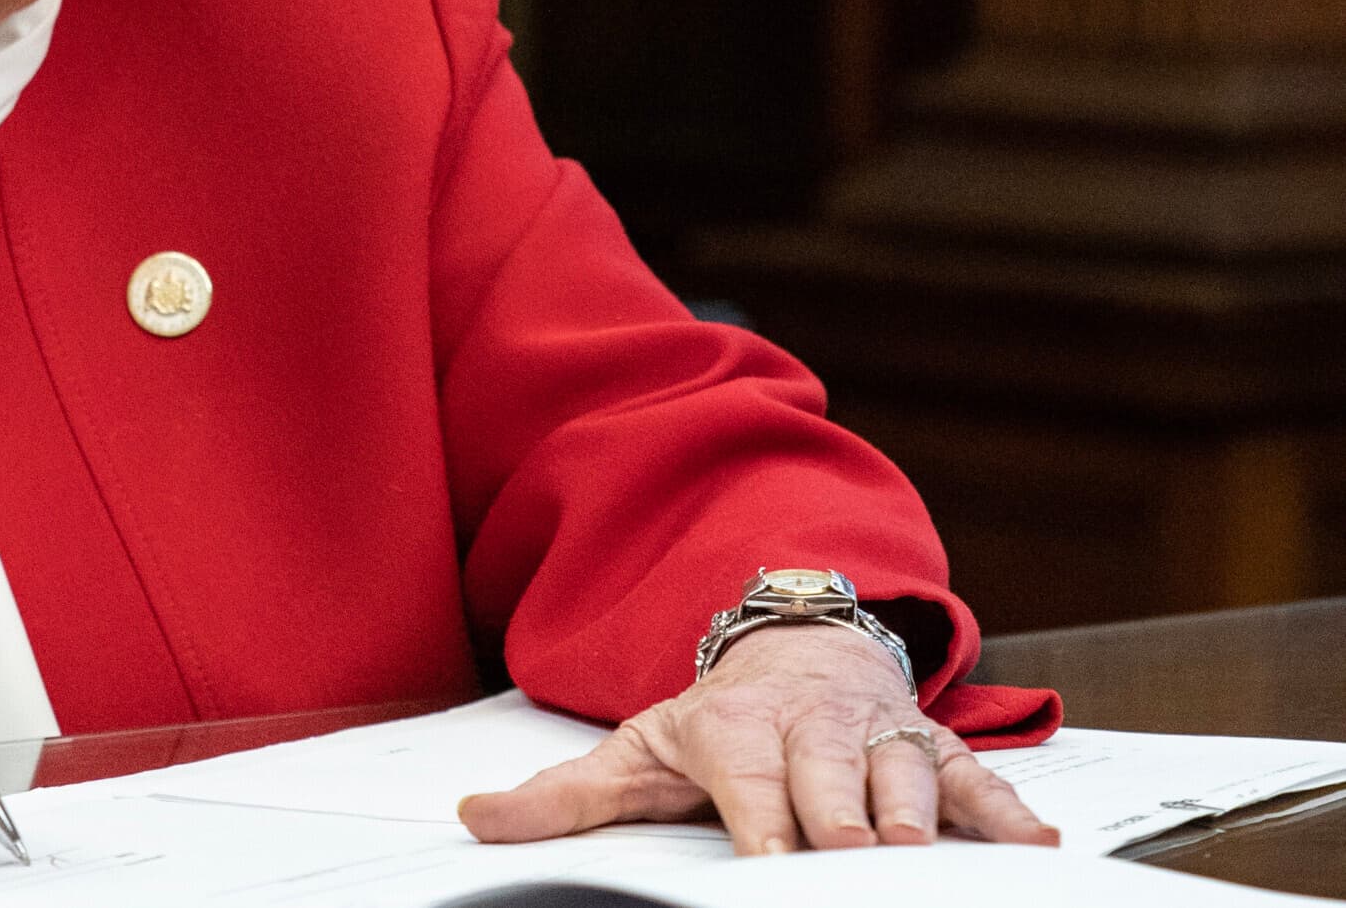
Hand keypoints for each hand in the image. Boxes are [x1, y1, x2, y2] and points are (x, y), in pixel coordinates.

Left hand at [456, 624, 1058, 853]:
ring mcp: (876, 738)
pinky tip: (1035, 842)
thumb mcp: (632, 750)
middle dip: (845, 820)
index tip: (774, 858)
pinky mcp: (931, 749)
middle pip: (832, 781)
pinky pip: (976, 777)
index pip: (752, 783)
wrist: (793, 650)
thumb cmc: (715, 723)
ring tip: (924, 850)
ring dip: (918, 812)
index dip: (766, 821)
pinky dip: (1006, 807)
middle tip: (858, 859)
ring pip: (904, 775)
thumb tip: (473, 823)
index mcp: (735, 734)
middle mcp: (811, 732)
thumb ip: (559, 799)